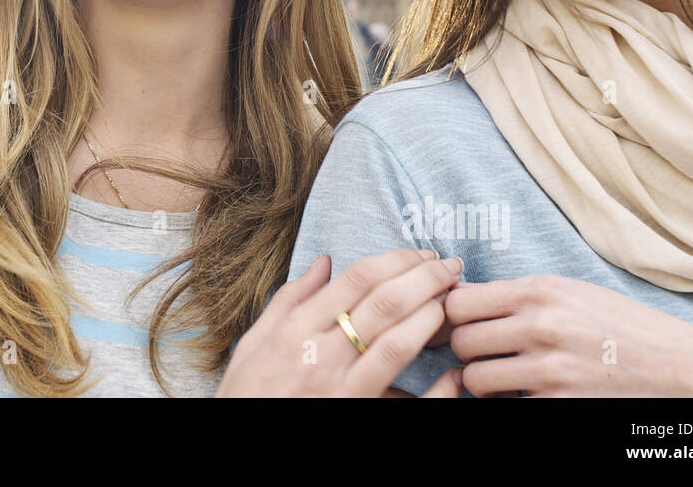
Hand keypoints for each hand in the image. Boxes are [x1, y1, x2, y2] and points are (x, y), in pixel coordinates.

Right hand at [216, 249, 464, 396]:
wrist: (239, 439)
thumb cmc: (247, 393)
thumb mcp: (255, 341)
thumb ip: (289, 298)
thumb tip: (324, 262)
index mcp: (295, 329)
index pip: (357, 280)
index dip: (396, 260)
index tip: (419, 253)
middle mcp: (320, 356)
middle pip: (384, 303)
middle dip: (424, 278)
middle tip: (449, 266)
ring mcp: (342, 390)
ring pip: (397, 343)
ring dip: (431, 316)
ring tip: (450, 301)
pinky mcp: (356, 415)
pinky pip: (405, 405)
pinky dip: (436, 390)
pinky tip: (454, 374)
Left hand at [446, 274, 692, 396]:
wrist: (688, 370)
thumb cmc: (624, 326)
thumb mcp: (571, 292)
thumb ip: (516, 295)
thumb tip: (457, 296)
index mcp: (540, 291)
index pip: (458, 302)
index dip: (451, 315)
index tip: (458, 324)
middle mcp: (541, 327)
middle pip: (461, 341)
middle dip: (466, 351)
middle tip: (485, 354)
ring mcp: (550, 371)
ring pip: (475, 380)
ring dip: (482, 382)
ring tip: (505, 376)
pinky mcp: (560, 405)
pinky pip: (508, 405)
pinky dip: (512, 402)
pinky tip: (532, 392)